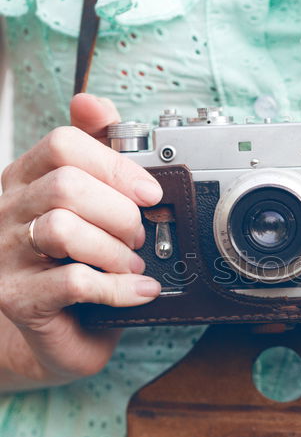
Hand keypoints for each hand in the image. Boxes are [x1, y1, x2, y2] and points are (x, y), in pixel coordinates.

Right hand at [0, 94, 162, 384]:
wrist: (57, 334)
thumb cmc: (76, 264)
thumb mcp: (90, 206)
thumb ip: (95, 152)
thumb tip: (92, 102)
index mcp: (25, 180)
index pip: (61, 144)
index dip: (114, 164)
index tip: (149, 190)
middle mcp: (7, 212)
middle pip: (66, 186)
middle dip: (119, 211)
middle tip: (138, 235)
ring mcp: (6, 255)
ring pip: (63, 229)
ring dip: (114, 249)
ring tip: (131, 264)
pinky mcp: (16, 298)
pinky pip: (72, 282)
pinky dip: (117, 287)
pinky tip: (137, 290)